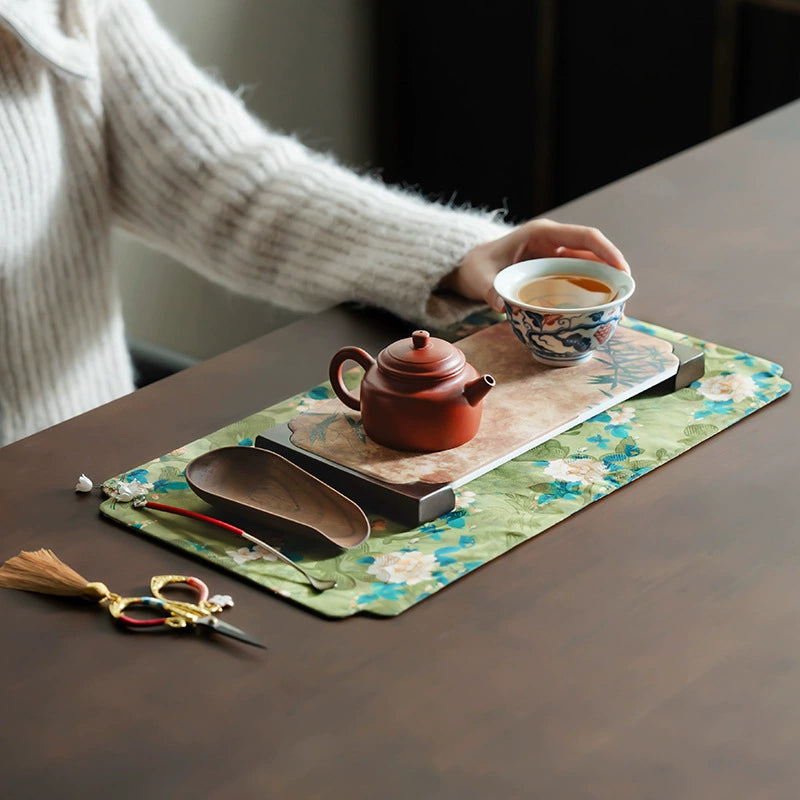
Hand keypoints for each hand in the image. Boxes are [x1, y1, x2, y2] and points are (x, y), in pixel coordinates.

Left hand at [442, 218, 629, 311]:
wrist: (470, 267)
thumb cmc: (476, 266)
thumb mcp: (479, 276)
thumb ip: (489, 289)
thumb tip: (502, 305)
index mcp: (541, 233)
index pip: (584, 237)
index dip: (607, 252)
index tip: (623, 271)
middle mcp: (554, 241)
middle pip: (594, 252)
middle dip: (614, 271)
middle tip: (626, 297)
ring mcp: (556, 255)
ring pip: (590, 266)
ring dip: (606, 284)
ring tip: (619, 308)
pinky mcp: (555, 270)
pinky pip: (580, 277)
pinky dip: (592, 291)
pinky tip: (600, 310)